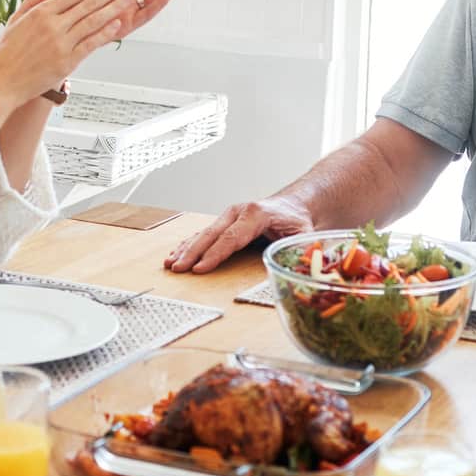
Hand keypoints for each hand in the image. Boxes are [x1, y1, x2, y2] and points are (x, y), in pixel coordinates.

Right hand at [0, 0, 140, 104]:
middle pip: (89, 3)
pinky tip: (118, 24)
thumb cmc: (6, 54)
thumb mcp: (15, 20)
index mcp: (41, 12)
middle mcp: (52, 25)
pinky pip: (90, 44)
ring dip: (114, 8)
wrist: (1, 84)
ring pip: (93, 21)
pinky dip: (105, 33)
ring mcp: (60, 44)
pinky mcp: (66, 62)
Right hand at [165, 196, 315, 273]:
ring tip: (170, 264)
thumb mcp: (305, 234)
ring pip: (203, 233)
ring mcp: (228, 216)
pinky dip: (188, 245)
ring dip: (186, 249)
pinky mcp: (224, 222)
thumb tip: (298, 268)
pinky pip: (203, 234)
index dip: (215, 254)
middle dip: (192, 253)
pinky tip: (176, 254)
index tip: (200, 268)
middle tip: (178, 268)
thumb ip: (301, 250)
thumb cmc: (297, 222)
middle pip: (211, 234)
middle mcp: (238, 212)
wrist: (293, 206)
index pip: (231, 237)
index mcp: (256, 214)